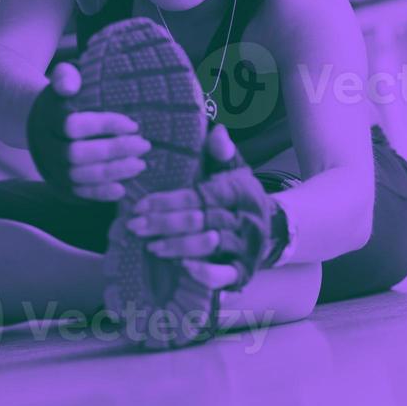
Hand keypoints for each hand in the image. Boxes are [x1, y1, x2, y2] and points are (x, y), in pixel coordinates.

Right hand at [26, 62, 151, 201]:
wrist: (39, 122)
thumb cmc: (62, 98)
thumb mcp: (62, 80)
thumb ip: (66, 76)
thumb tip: (69, 87)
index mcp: (47, 118)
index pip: (73, 125)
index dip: (105, 126)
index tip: (133, 125)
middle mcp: (45, 146)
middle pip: (76, 154)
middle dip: (114, 151)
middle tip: (144, 145)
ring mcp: (51, 169)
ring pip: (79, 176)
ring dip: (112, 172)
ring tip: (140, 164)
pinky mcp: (59, 186)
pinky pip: (79, 193)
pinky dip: (100, 194)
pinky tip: (122, 188)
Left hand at [126, 123, 277, 289]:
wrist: (272, 226)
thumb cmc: (239, 195)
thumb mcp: (234, 170)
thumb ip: (221, 153)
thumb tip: (216, 131)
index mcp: (237, 191)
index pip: (198, 196)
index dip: (167, 201)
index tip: (139, 205)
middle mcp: (244, 218)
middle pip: (200, 220)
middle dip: (164, 224)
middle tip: (134, 227)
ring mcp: (245, 245)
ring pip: (211, 245)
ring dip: (178, 246)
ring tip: (150, 246)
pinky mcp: (244, 270)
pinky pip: (226, 274)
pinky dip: (206, 273)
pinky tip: (183, 268)